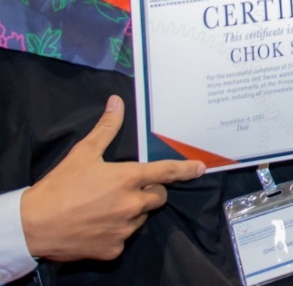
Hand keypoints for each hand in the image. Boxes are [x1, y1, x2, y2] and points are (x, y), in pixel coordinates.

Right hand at [20, 95, 204, 260]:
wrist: (32, 225)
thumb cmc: (59, 186)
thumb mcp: (83, 153)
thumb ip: (106, 129)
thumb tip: (117, 102)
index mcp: (128, 179)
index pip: (166, 172)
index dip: (185, 170)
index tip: (201, 168)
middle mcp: (132, 204)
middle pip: (158, 196)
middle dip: (149, 191)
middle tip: (124, 189)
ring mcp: (125, 228)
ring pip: (141, 217)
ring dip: (132, 212)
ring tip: (104, 207)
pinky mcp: (115, 248)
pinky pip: (125, 237)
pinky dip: (116, 232)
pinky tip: (97, 225)